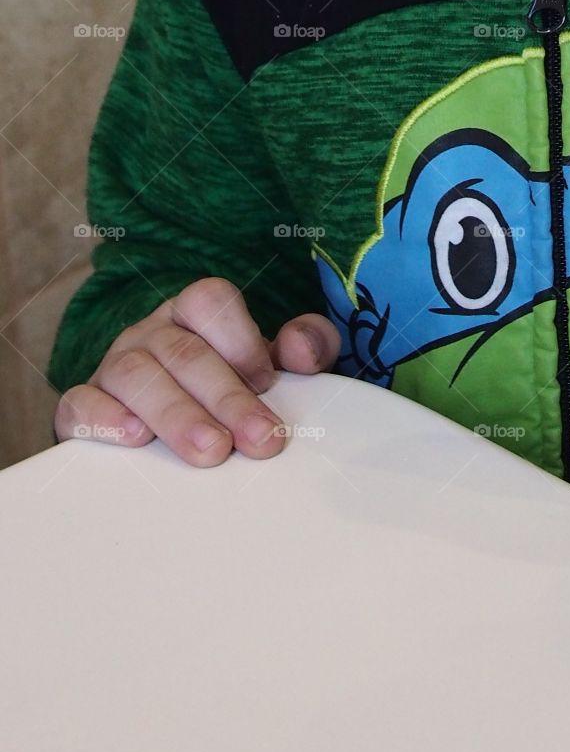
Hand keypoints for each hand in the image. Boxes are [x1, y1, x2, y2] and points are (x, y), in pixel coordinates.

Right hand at [54, 278, 340, 466]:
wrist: (175, 426)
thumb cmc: (233, 387)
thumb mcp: (277, 363)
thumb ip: (307, 346)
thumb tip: (302, 349)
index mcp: (196, 314)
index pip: (210, 301)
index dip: (241, 339)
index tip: (268, 382)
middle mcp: (152, 333)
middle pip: (183, 351)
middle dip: (227, 398)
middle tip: (259, 440)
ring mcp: (114, 367)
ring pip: (135, 375)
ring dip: (176, 415)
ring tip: (210, 450)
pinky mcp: (82, 406)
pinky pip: (80, 402)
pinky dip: (103, 419)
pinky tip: (134, 438)